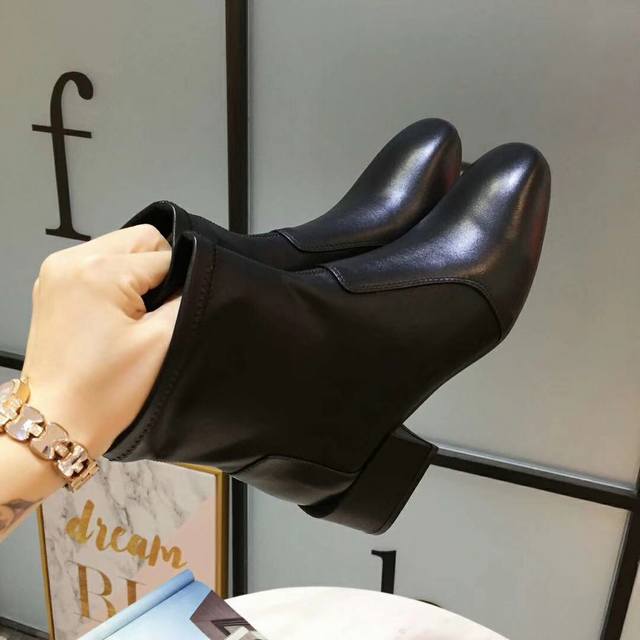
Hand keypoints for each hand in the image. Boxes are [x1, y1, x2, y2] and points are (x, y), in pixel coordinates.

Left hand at [21, 224, 179, 457]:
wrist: (57, 421)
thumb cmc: (102, 392)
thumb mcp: (161, 342)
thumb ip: (185, 299)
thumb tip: (191, 279)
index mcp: (97, 269)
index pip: (164, 254)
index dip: (181, 283)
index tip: (170, 315)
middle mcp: (69, 261)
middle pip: (140, 240)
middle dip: (156, 273)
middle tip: (151, 315)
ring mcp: (55, 273)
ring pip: (119, 251)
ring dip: (135, 277)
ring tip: (132, 319)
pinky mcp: (52, 288)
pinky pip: (97, 266)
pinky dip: (114, 284)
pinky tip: (115, 317)